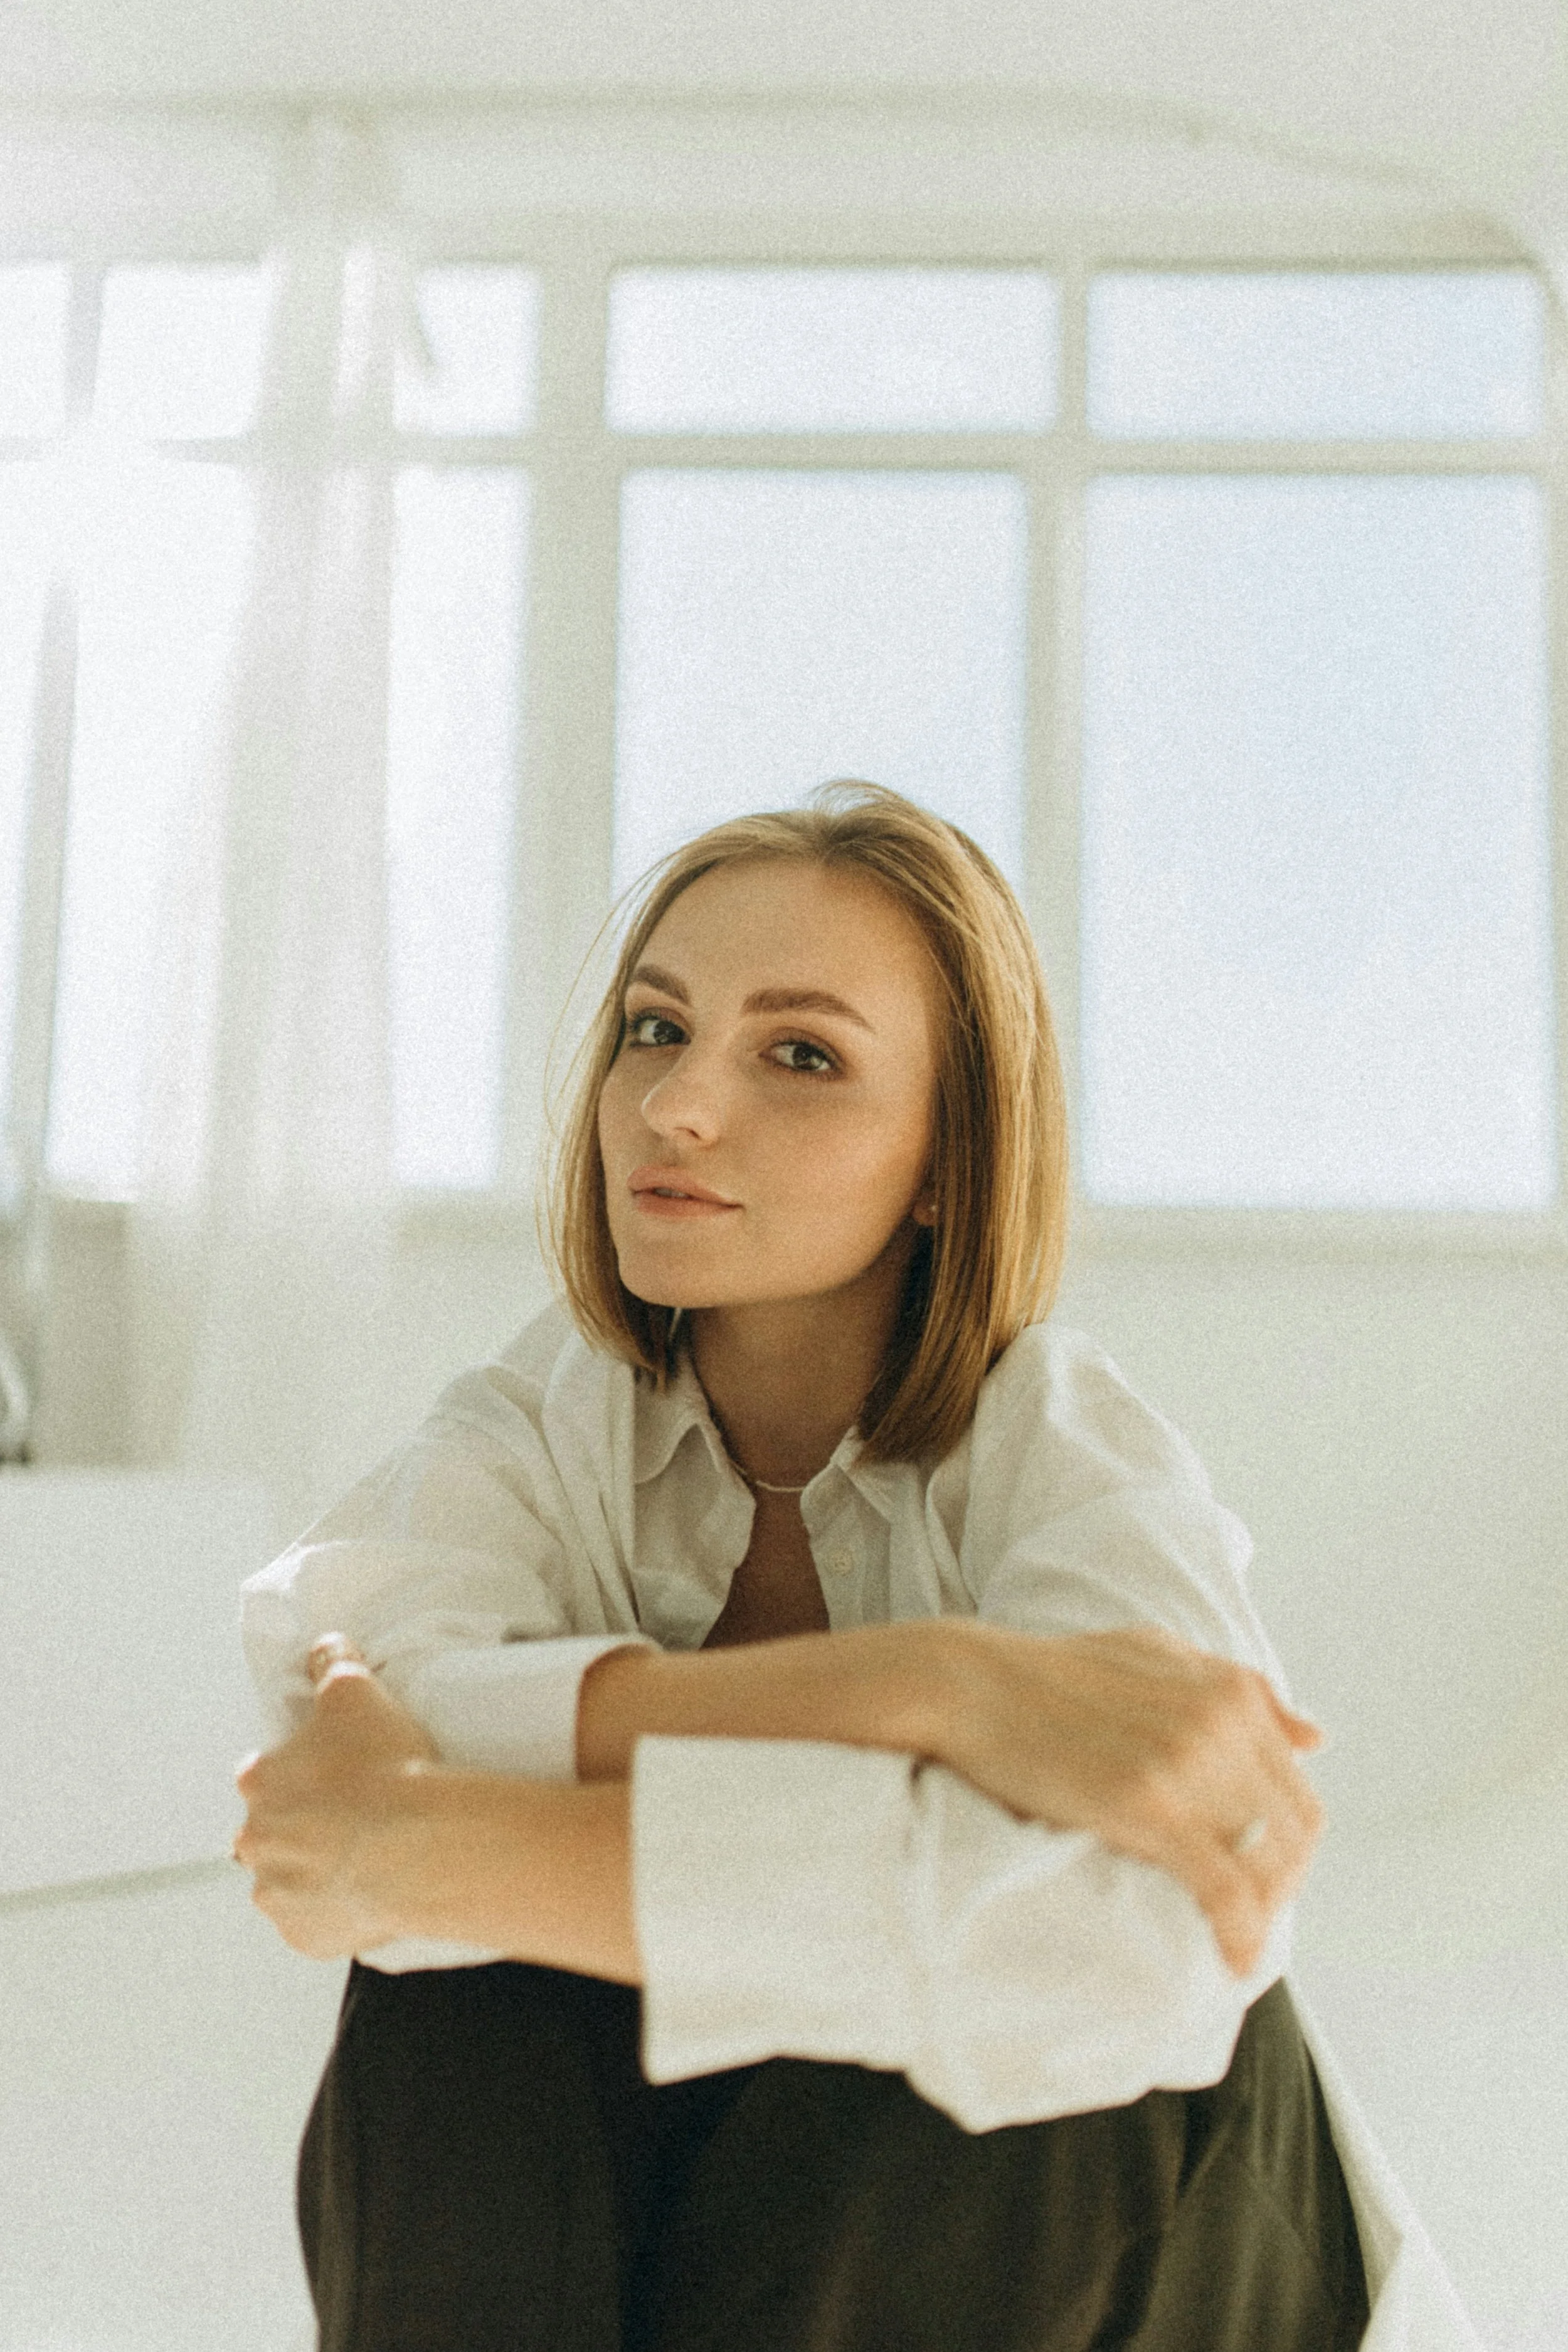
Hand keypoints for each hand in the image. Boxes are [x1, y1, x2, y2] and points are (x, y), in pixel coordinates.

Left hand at [233, 1637, 438, 1957]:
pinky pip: (315, 1925)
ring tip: (365, 1859)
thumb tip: (324, 1646)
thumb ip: (332, 1662)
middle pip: (269, 1833)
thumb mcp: (356, 1689)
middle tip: (351, 1819)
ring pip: (287, 1882)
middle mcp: (255, 1842)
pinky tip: (370, 1893)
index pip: (263, 1774)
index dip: (298, 1773)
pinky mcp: (306, 1937)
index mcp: (259, 1782)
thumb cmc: (382, 1765)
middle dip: (301, 1827)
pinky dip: (335, 1914)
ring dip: (314, 1873)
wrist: (415, 1845)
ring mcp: (278, 1895)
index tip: (330, 1776)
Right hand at [951, 1624, 1323, 1976]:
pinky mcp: (1149, 1807)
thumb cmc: (1053, 1673)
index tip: (1256, 1878)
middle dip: (1280, 1886)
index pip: (1298, 1791)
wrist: (971, 1685)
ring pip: (1265, 1865)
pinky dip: (1237, 1932)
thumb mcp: (1154, 1655)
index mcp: (1228, 1690)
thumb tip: (1316, 1736)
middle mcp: (1221, 1721)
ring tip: (1229, 1938)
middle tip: (1242, 1918)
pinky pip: (1223, 1888)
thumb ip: (1236, 1688)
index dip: (1287, 1847)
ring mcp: (1188, 1763)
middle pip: (1293, 1832)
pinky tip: (1228, 1958)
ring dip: (1260, 1914)